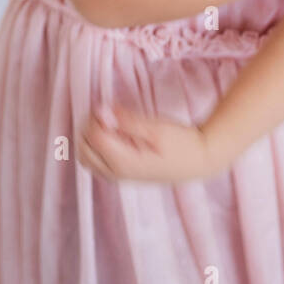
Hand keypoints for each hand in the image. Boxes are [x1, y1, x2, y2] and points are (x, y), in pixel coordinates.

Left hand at [75, 104, 217, 183]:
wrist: (200, 161)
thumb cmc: (181, 143)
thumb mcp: (155, 127)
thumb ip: (125, 120)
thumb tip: (100, 110)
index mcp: (123, 162)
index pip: (91, 137)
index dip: (95, 118)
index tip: (108, 107)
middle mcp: (116, 173)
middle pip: (83, 151)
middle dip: (87, 129)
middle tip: (106, 114)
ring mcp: (119, 176)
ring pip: (88, 159)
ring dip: (91, 139)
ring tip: (110, 123)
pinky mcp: (124, 175)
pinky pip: (98, 163)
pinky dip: (98, 148)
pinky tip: (116, 135)